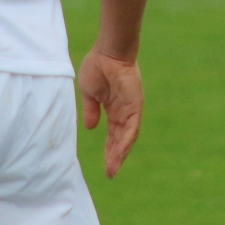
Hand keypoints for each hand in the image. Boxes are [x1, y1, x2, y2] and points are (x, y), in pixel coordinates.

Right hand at [78, 47, 143, 177]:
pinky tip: (119, 154)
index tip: (106, 165)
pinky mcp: (135, 105)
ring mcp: (131, 109)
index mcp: (113, 108)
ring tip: (113, 169)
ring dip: (120, 153)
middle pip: (121, 139)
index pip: (113, 134)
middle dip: (115, 156)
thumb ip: (91, 110)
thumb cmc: (98, 67)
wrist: (108, 51)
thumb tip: (90, 127)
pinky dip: (126, 141)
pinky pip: (131, 127)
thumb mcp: (90, 93)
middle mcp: (124, 111)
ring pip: (127, 137)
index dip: (110, 149)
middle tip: (110, 173)